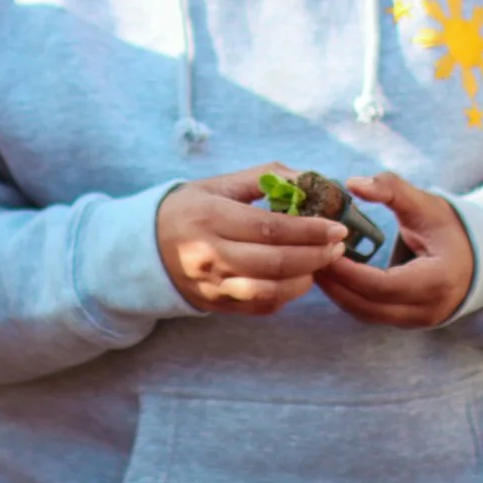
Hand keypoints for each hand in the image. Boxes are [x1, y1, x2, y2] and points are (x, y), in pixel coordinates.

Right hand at [156, 165, 347, 314]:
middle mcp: (209, 256)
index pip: (270, 228)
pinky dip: (287, 294)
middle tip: (338, 245)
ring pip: (271, 291)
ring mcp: (212, 285)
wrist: (143, 248)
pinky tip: (299, 278)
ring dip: (305, 278)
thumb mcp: (218, 184)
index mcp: (209, 218)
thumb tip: (308, 179)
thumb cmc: (189, 209)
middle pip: (275, 262)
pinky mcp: (217, 304)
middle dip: (315, 255)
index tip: (336, 226)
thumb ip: (264, 177)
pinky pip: (261, 306)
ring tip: (322, 262)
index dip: (309, 229)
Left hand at [313, 174, 474, 327]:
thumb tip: (353, 183)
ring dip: (336, 292)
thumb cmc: (448, 228)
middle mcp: (428, 309)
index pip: (383, 285)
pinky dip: (347, 295)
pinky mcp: (405, 321)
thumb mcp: (426, 204)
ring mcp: (417, 320)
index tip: (322, 248)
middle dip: (334, 282)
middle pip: (368, 305)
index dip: (348, 271)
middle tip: (305, 255)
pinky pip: (369, 313)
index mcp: (438, 280)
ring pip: (365, 313)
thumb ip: (392, 189)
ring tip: (312, 263)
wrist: (475, 258)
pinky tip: (330, 274)